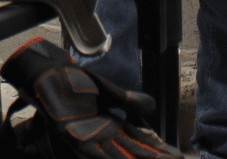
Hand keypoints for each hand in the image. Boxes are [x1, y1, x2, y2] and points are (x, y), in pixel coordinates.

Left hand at [31, 59, 181, 158]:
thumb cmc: (75, 84)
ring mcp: (89, 139)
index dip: (158, 151)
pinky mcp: (73, 137)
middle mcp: (104, 136)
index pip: (141, 143)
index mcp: (113, 126)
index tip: (177, 157)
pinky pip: (92, 154)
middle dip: (152, 158)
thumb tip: (152, 111)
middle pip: (133, 153)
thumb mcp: (110, 92)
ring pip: (118, 157)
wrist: (50, 75)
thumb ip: (131, 101)